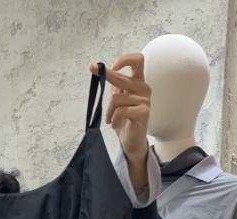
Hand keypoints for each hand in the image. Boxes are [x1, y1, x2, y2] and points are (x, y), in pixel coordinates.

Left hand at [91, 54, 150, 189]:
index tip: (111, 65)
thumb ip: (114, 88)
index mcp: (138, 82)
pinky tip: (114, 124)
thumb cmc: (124, 120)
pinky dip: (114, 118)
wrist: (132, 141)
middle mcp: (143, 88)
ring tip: (109, 119)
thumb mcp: (117, 101)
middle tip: (91, 67)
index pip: (138, 60)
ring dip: (108, 111)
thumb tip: (102, 73)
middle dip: (106, 73)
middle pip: (122, 77)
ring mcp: (144, 100)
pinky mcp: (143, 112)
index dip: (124, 59)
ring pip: (116, 98)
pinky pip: (120, 111)